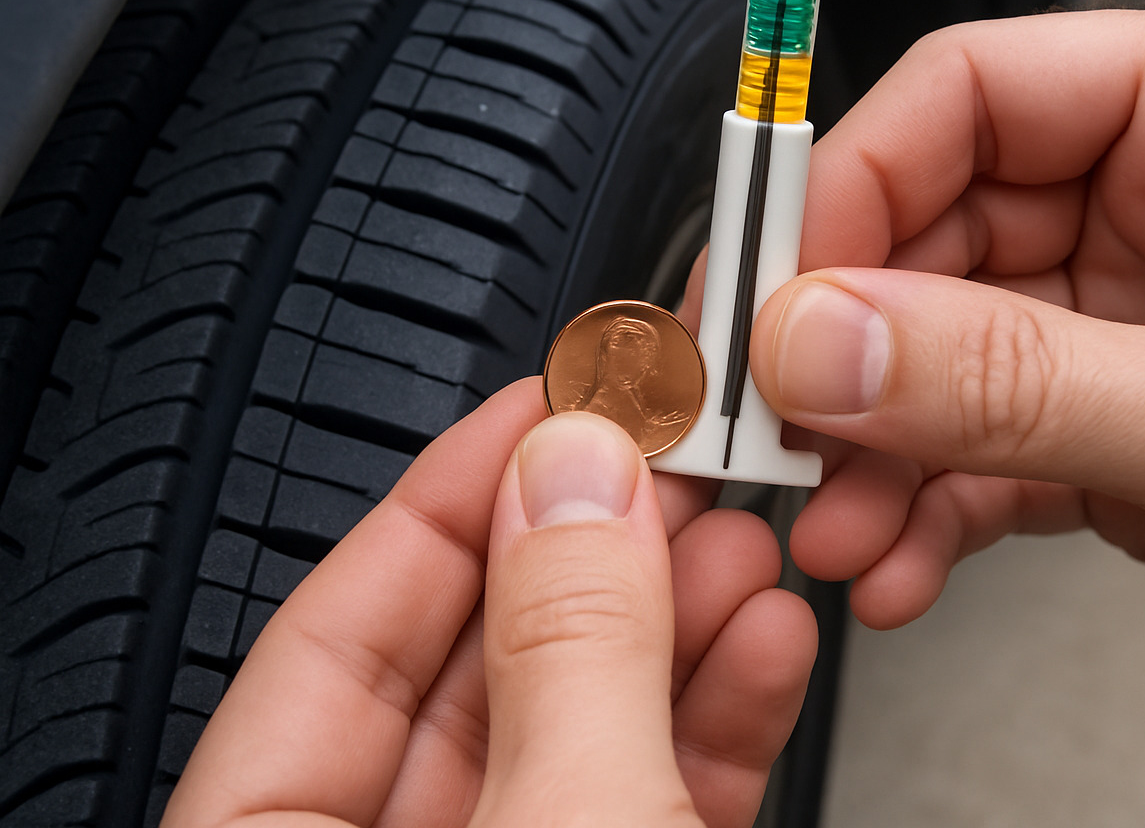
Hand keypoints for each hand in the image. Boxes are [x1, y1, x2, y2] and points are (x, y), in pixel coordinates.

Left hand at [163, 379, 815, 826]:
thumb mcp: (568, 826)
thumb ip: (570, 649)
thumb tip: (578, 478)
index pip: (335, 636)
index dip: (450, 500)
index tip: (548, 404)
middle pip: (477, 668)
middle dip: (597, 552)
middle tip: (672, 456)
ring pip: (582, 727)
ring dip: (679, 625)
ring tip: (744, 538)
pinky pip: (653, 791)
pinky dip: (717, 717)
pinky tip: (764, 641)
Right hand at [743, 9, 1144, 778]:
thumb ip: (1019, 382)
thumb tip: (827, 337)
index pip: (977, 90)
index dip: (854, 181)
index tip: (774, 289)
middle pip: (929, 225)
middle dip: (846, 342)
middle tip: (778, 429)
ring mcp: (1126, 318)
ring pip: (932, 349)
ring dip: (870, 443)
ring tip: (840, 525)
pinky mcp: (1109, 425)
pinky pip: (970, 443)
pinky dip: (920, 506)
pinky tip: (900, 562)